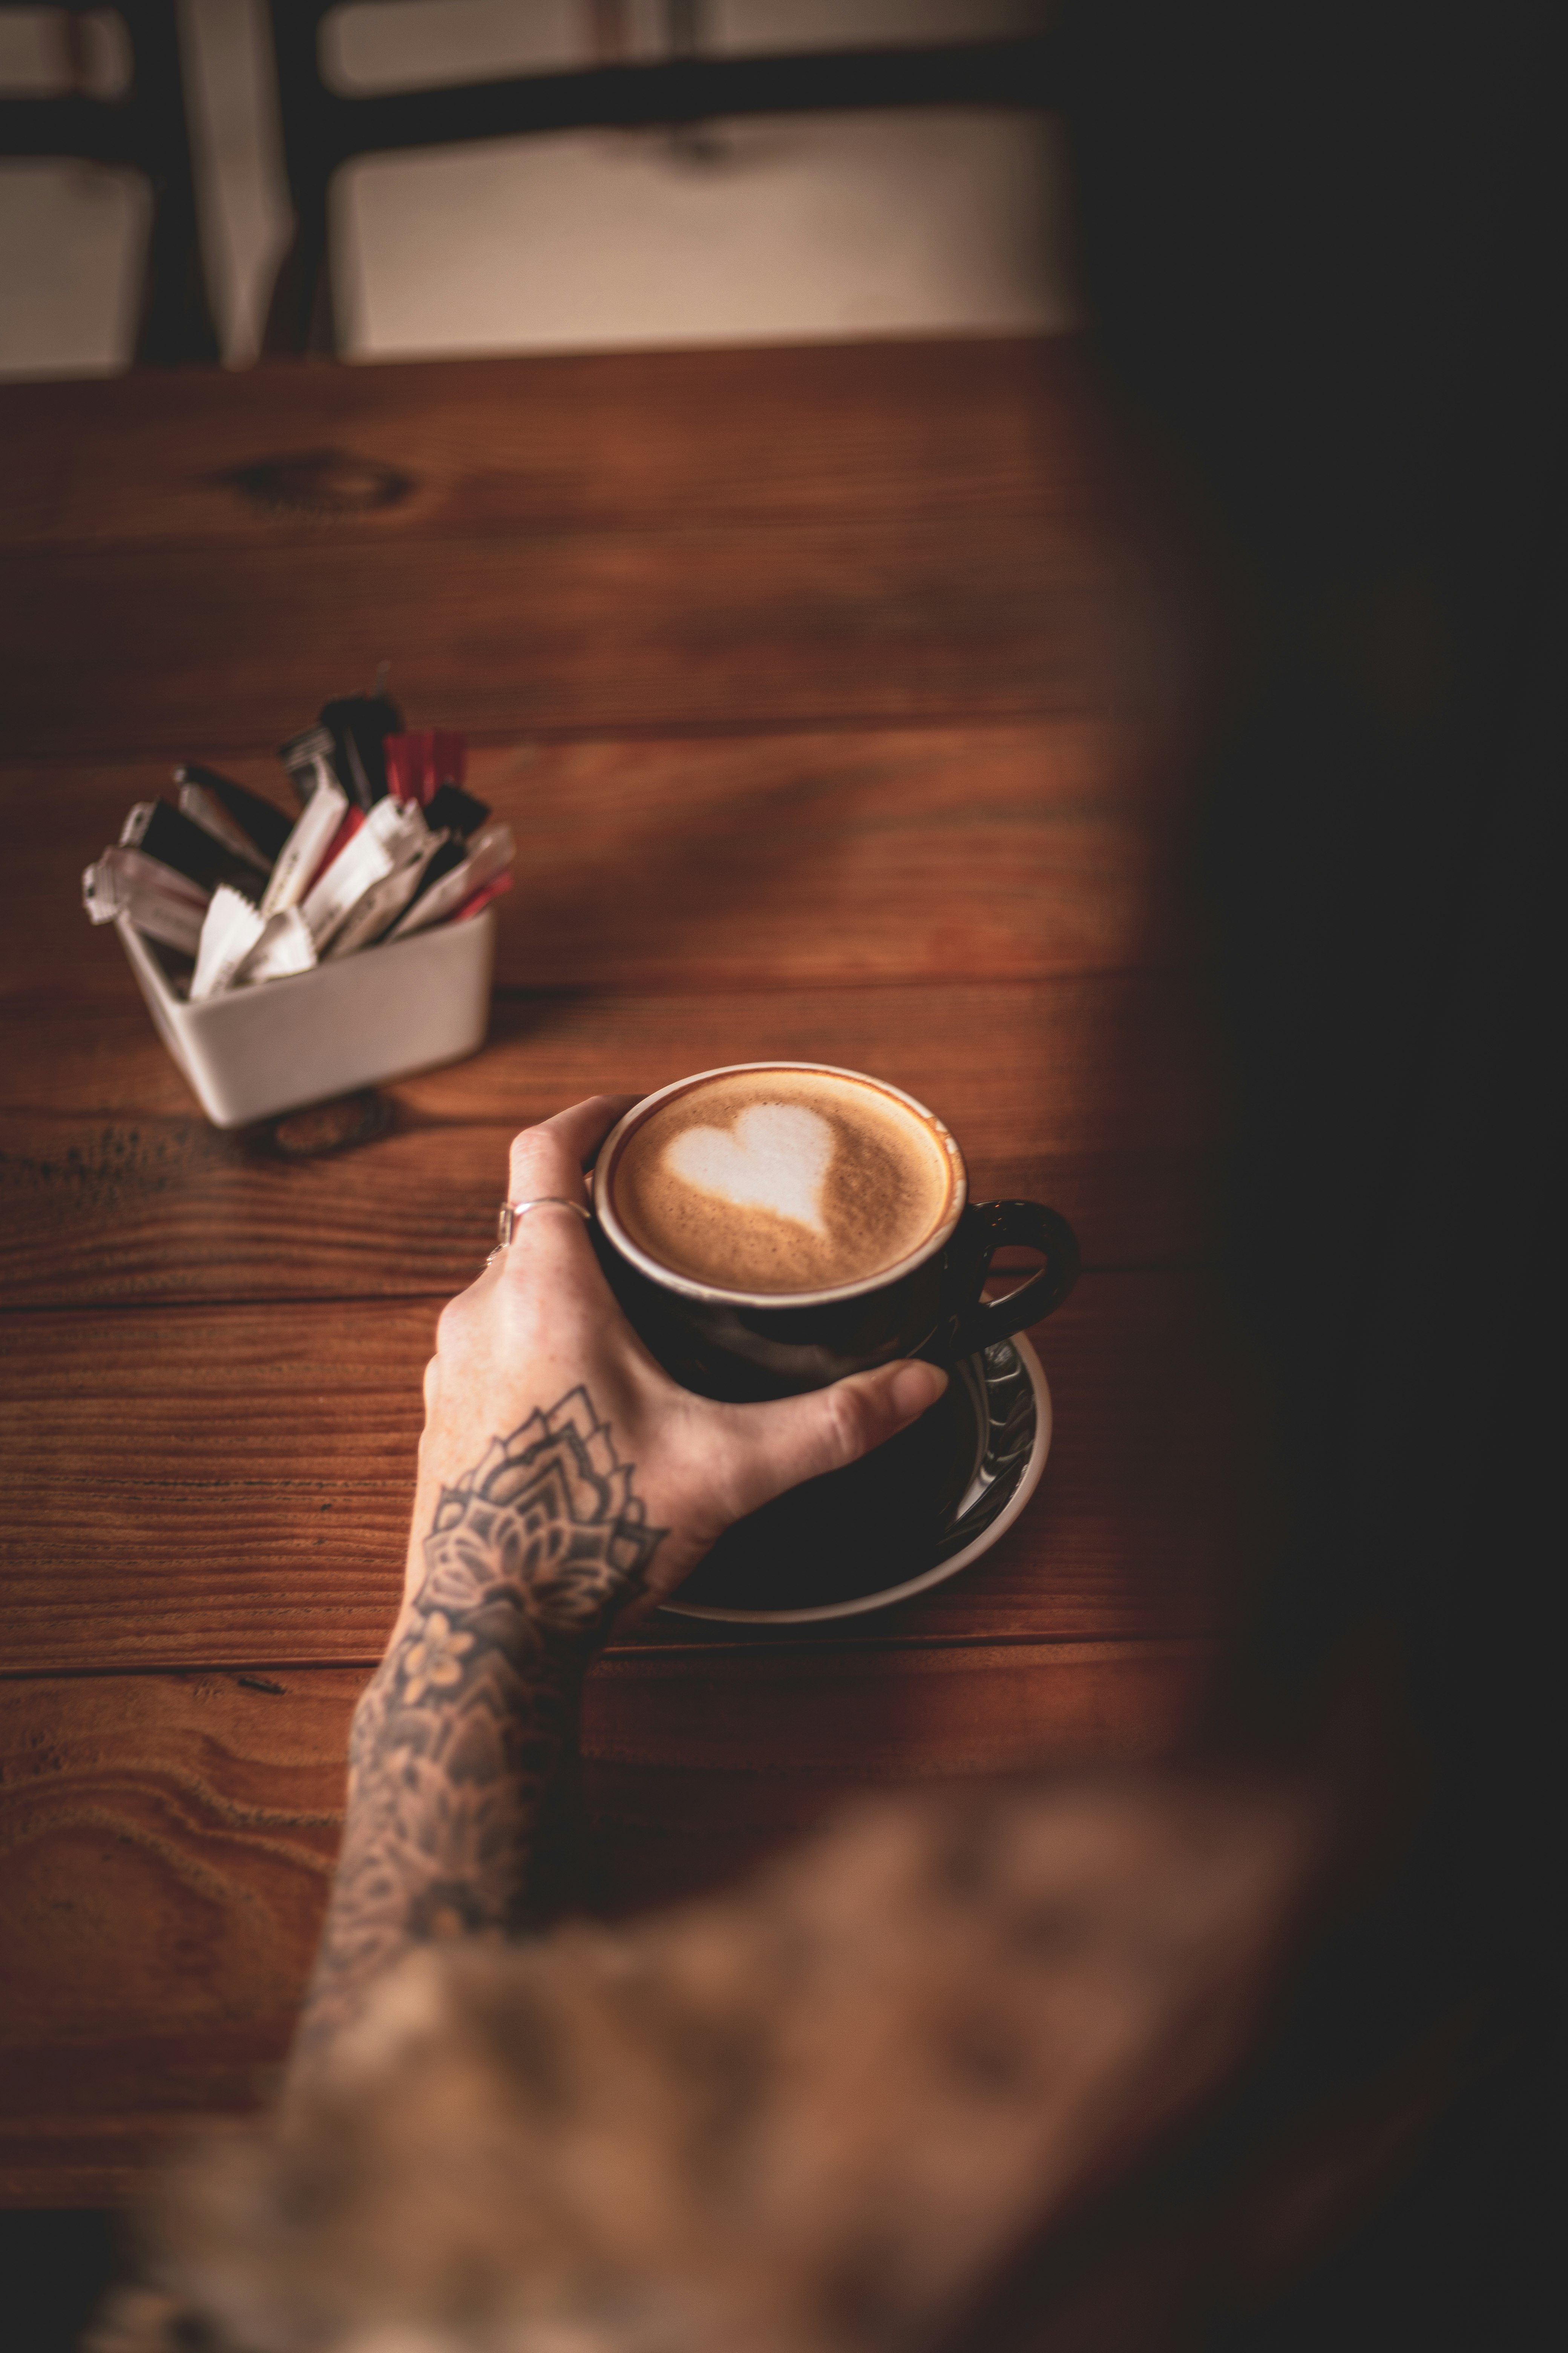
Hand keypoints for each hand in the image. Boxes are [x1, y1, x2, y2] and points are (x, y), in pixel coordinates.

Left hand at [407, 1095, 947, 1625]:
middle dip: (595, 1206)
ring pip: (506, 1284)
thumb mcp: (728, 1471)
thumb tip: (914, 1388)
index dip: (590, 1117)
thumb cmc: (587, 1540)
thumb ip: (830, 1424)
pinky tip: (588, 1378)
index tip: (632, 1112)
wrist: (490, 1634)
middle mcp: (478, 1317)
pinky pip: (488, 1344)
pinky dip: (536, 1335)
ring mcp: (449, 1371)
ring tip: (634, 1293)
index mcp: (540, 1294)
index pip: (544, 1154)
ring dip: (564, 1277)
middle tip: (658, 1211)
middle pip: (530, 1219)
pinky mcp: (442, 1419)